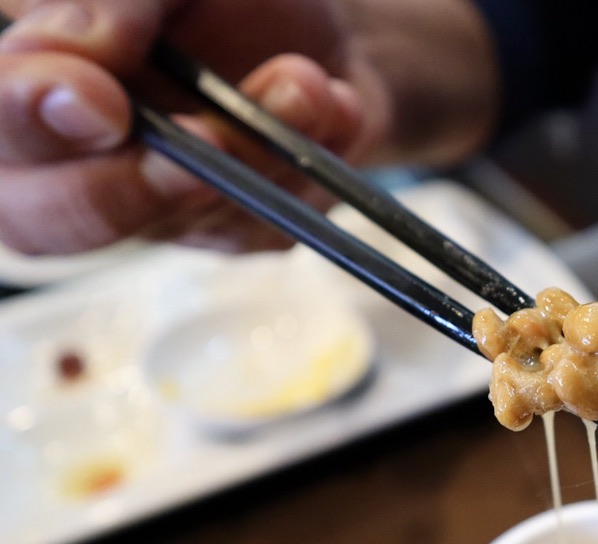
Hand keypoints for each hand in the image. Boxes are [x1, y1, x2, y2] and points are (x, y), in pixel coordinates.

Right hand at [0, 0, 388, 253]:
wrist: (322, 29)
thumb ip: (111, 1)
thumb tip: (79, 48)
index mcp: (36, 84)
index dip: (32, 121)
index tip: (102, 102)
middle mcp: (79, 161)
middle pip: (49, 224)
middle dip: (136, 184)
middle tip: (205, 132)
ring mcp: (158, 208)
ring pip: (181, 221)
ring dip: (255, 150)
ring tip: (306, 84)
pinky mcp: (234, 231)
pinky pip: (262, 228)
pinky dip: (307, 163)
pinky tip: (331, 108)